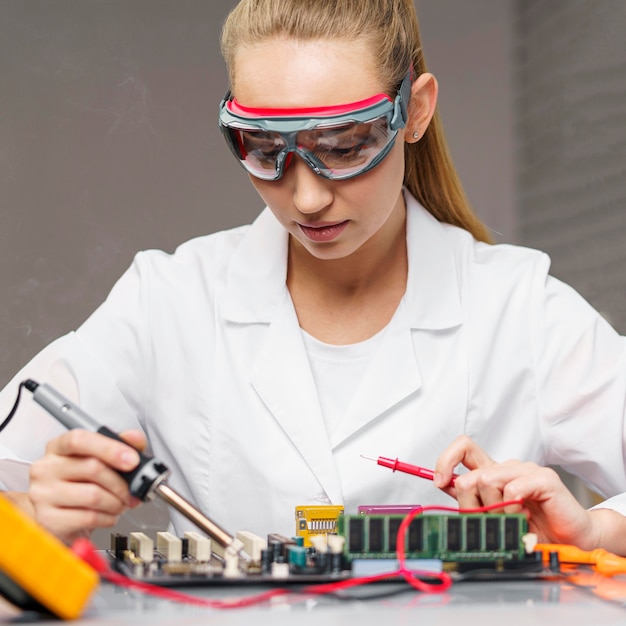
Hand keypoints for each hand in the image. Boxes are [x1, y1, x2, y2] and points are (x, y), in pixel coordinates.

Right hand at [28, 429, 145, 543]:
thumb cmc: (79, 483)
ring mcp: (43, 495)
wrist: (56, 516)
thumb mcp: (99, 458)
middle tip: (131, 491)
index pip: (79, 440)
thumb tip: (135, 438)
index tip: (132, 460)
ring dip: (117, 502)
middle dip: (121, 483)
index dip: (110, 448)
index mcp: (58, 448)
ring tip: (120, 504)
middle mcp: (46, 469)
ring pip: (94, 495)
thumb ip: (120, 444)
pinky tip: (108, 515)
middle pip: (93, 468)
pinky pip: (89, 518)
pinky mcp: (49, 520)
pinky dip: (108, 518)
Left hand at [433, 435, 595, 547]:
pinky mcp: (543, 479)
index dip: (446, 460)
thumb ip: (471, 499)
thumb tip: (443, 483)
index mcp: (494, 473)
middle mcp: (507, 467)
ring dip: (493, 509)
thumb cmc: (533, 528)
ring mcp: (526, 470)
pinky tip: (523, 516)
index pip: (463, 448)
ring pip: (487, 480)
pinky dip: (511, 508)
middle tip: (488, 518)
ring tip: (511, 519)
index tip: (439, 482)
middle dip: (472, 502)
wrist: (570, 541)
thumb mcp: (492, 516)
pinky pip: (512, 489)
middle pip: (471, 472)